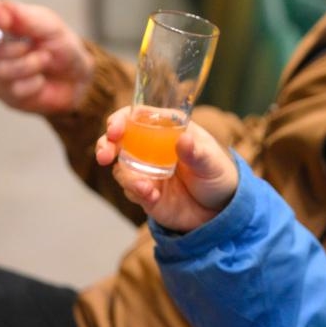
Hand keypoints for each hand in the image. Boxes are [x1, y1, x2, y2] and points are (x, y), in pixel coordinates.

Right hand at [0, 0, 94, 114]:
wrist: (76, 77)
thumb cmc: (61, 47)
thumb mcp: (51, 26)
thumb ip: (25, 16)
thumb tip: (0, 10)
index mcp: (2, 22)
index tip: (4, 21)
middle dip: (15, 48)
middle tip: (33, 46)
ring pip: (0, 70)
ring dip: (30, 66)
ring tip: (44, 61)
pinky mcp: (2, 92)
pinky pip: (14, 89)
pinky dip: (34, 83)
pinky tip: (40, 79)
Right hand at [97, 107, 238, 231]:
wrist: (220, 210)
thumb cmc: (218, 174)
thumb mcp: (212, 162)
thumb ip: (197, 153)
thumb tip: (184, 140)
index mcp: (167, 128)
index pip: (137, 116)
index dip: (120, 119)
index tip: (115, 129)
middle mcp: (150, 147)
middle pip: (118, 140)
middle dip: (105, 145)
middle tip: (105, 155)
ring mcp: (145, 170)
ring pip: (121, 168)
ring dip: (127, 176)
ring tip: (145, 187)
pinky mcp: (145, 193)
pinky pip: (131, 191)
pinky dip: (137, 192)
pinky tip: (152, 196)